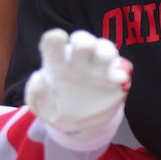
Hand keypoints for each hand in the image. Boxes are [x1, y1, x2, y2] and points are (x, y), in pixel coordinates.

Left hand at [25, 28, 131, 149]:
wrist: (82, 122)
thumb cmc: (58, 107)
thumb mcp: (42, 107)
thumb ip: (36, 94)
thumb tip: (39, 77)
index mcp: (58, 63)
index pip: (54, 44)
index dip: (55, 38)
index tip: (57, 37)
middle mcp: (79, 60)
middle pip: (83, 40)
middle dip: (84, 40)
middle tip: (82, 47)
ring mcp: (99, 67)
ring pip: (105, 48)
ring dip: (106, 50)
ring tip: (105, 57)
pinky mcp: (117, 78)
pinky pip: (123, 67)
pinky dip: (122, 70)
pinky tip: (119, 78)